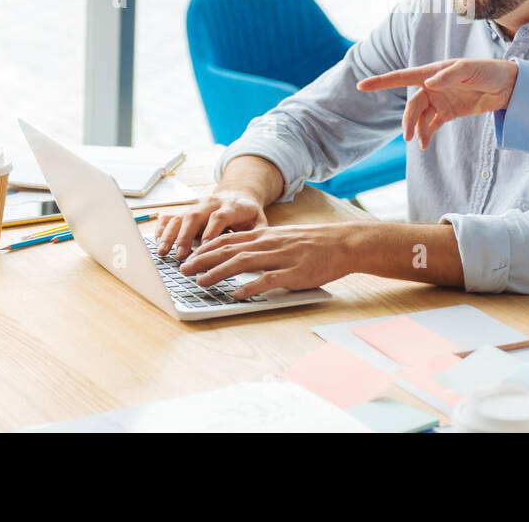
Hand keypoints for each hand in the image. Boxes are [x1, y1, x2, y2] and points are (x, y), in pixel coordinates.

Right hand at [154, 185, 267, 259]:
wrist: (239, 193)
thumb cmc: (249, 214)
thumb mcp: (259, 222)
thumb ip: (257, 235)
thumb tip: (254, 253)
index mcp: (232, 206)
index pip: (219, 216)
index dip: (211, 231)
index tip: (204, 248)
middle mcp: (211, 204)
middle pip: (195, 216)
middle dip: (186, 236)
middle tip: (181, 256)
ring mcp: (197, 207)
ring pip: (181, 216)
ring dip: (170, 235)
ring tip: (163, 252)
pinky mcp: (187, 211)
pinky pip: (171, 217)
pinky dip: (162, 228)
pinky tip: (157, 242)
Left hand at [179, 223, 358, 298]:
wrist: (344, 243)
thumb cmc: (316, 243)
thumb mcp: (286, 238)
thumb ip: (265, 245)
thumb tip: (244, 255)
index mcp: (266, 235)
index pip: (229, 239)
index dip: (206, 248)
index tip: (190, 256)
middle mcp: (269, 243)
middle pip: (229, 249)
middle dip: (203, 260)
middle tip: (184, 270)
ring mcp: (281, 257)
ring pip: (242, 262)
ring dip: (218, 272)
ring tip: (201, 282)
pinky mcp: (295, 272)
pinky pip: (268, 280)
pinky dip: (250, 287)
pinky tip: (237, 294)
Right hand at [357, 58, 518, 149]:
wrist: (507, 86)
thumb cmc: (488, 71)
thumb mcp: (470, 70)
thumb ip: (449, 75)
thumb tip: (429, 83)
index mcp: (432, 72)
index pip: (402, 77)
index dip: (381, 82)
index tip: (361, 86)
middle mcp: (432, 86)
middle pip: (412, 104)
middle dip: (408, 120)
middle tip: (408, 137)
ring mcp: (439, 100)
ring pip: (420, 117)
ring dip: (417, 130)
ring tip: (419, 143)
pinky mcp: (448, 113)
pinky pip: (431, 125)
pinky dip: (426, 134)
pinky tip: (425, 144)